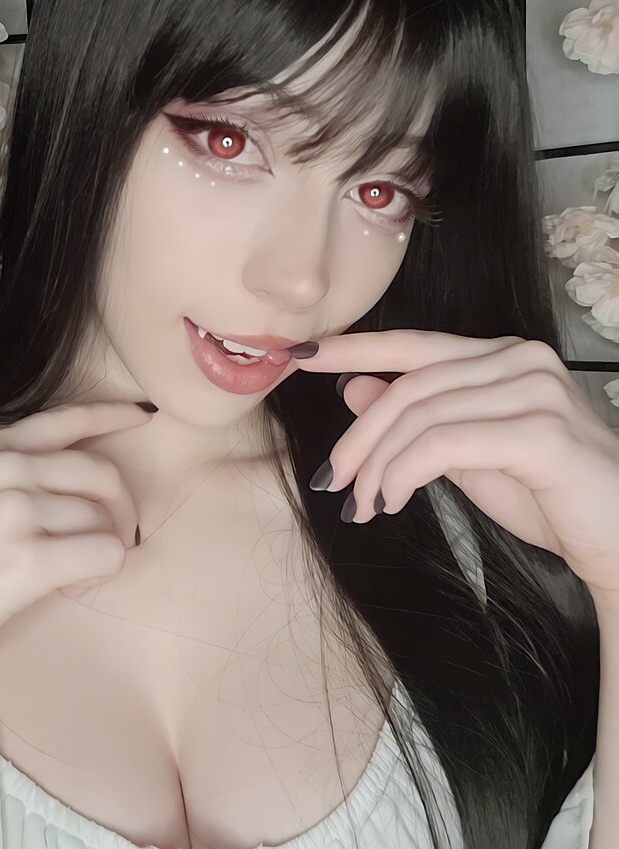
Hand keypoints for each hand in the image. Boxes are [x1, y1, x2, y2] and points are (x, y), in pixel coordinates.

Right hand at [0, 401, 155, 720]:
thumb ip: (3, 482)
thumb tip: (66, 492)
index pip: (62, 420)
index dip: (111, 416)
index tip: (142, 415)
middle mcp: (2, 470)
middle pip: (101, 474)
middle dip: (120, 508)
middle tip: (114, 539)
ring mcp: (13, 512)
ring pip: (104, 519)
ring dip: (105, 547)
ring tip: (72, 572)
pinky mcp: (25, 561)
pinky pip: (104, 555)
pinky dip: (101, 573)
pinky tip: (71, 585)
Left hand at [292, 330, 618, 601]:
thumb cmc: (549, 497)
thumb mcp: (467, 454)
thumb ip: (418, 420)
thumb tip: (354, 389)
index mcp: (502, 356)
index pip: (414, 345)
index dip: (354, 348)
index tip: (300, 354)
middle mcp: (519, 360)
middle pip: (409, 387)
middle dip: (359, 436)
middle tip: (333, 480)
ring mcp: (534, 391)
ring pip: (420, 416)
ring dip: (378, 464)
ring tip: (362, 503)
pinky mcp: (540, 432)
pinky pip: (445, 444)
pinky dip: (405, 473)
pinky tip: (392, 500)